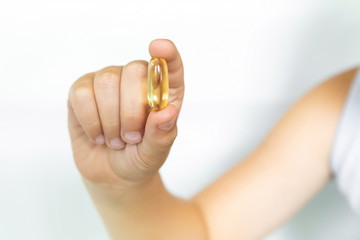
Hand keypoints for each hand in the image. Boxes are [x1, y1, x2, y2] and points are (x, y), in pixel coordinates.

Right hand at [67, 39, 183, 196]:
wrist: (112, 174)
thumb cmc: (139, 158)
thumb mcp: (155, 154)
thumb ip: (162, 135)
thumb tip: (167, 112)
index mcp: (164, 92)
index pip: (170, 65)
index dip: (167, 53)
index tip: (159, 48)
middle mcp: (137, 80)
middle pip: (134, 71)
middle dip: (131, 111)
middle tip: (131, 138)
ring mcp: (108, 82)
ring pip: (106, 82)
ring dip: (110, 121)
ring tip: (115, 140)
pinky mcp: (82, 90)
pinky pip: (82, 93)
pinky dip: (91, 121)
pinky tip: (98, 134)